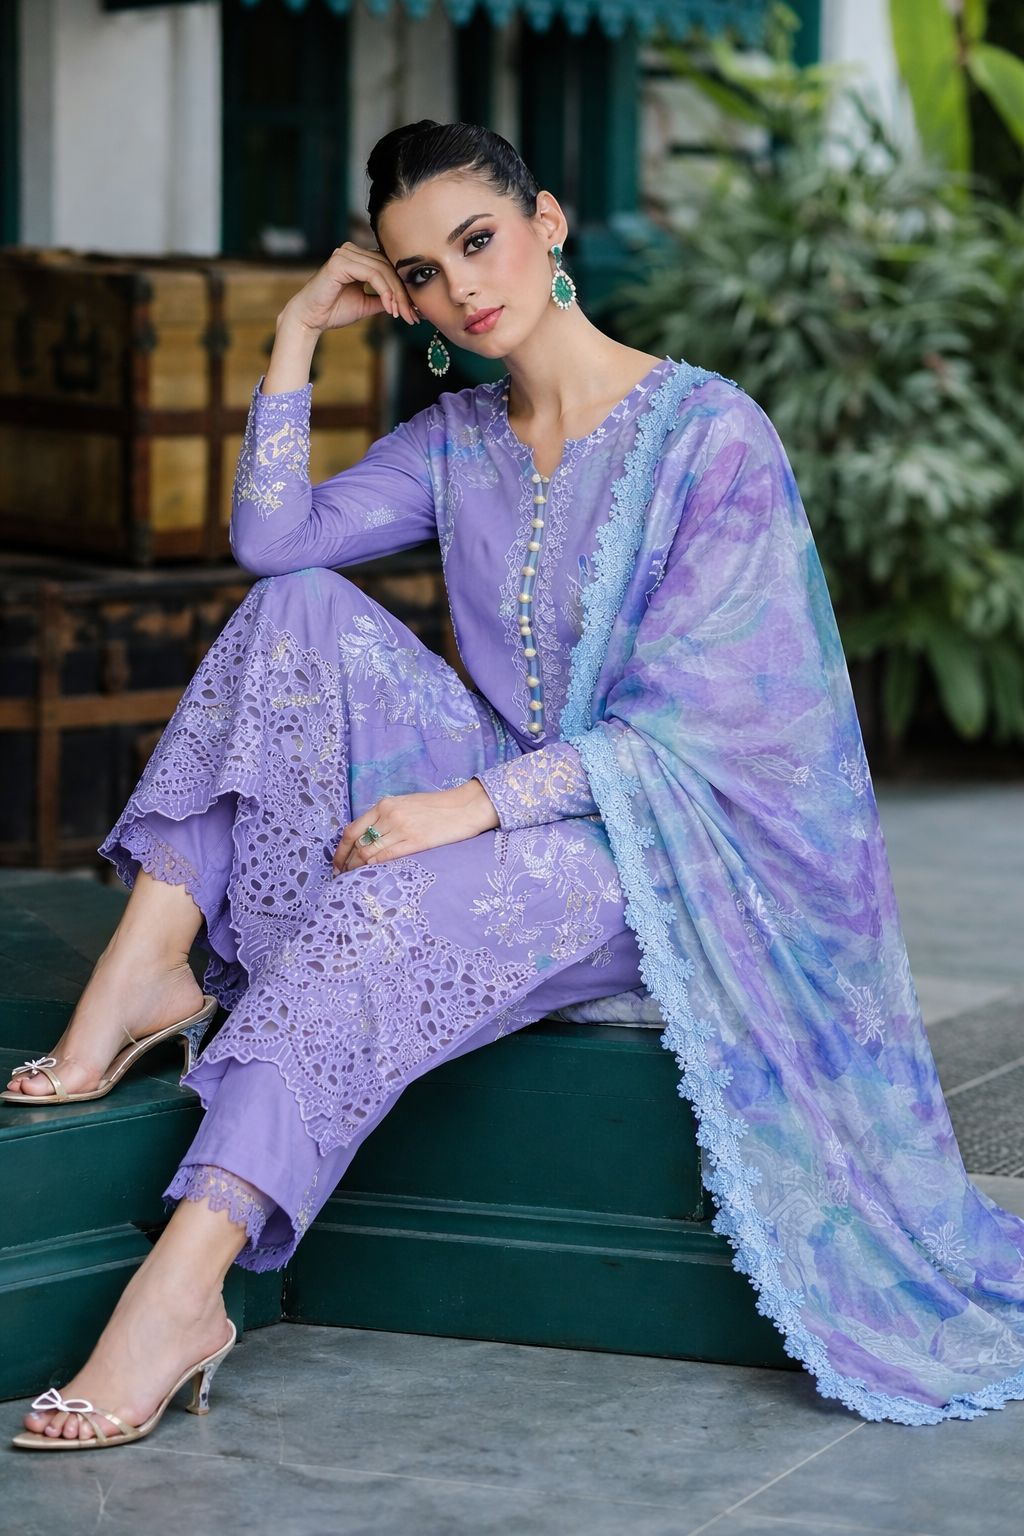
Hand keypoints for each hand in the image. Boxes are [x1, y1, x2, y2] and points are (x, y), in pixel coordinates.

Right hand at [278, 242, 419, 335]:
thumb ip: (384, 298)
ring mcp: (345, 253)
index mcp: (358, 257)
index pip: (388, 266)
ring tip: (402, 314)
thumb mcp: (366, 304)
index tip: (415, 310)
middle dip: (403, 293)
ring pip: (383, 270)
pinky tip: (389, 307)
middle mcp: (351, 250)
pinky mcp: (340, 262)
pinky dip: (384, 291)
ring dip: (396, 294)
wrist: (310, 319)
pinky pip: (372, 274)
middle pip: (388, 267)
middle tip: (413, 315)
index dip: (403, 287)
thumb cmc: (334, 311)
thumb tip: (407, 301)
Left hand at [332, 781, 498, 875]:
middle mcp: (389, 815)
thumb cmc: (437, 807)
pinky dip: (373, 868)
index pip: (352, 829)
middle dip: (345, 863)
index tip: (337, 862)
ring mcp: (402, 828)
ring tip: (352, 880)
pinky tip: (368, 876)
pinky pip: (386, 857)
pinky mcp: (415, 842)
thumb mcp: (406, 804)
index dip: (341, 850)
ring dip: (356, 869)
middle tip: (340, 876)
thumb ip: (386, 817)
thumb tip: (369, 837)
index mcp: (385, 804)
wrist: (464, 807)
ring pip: (368, 852)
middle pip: (357, 843)